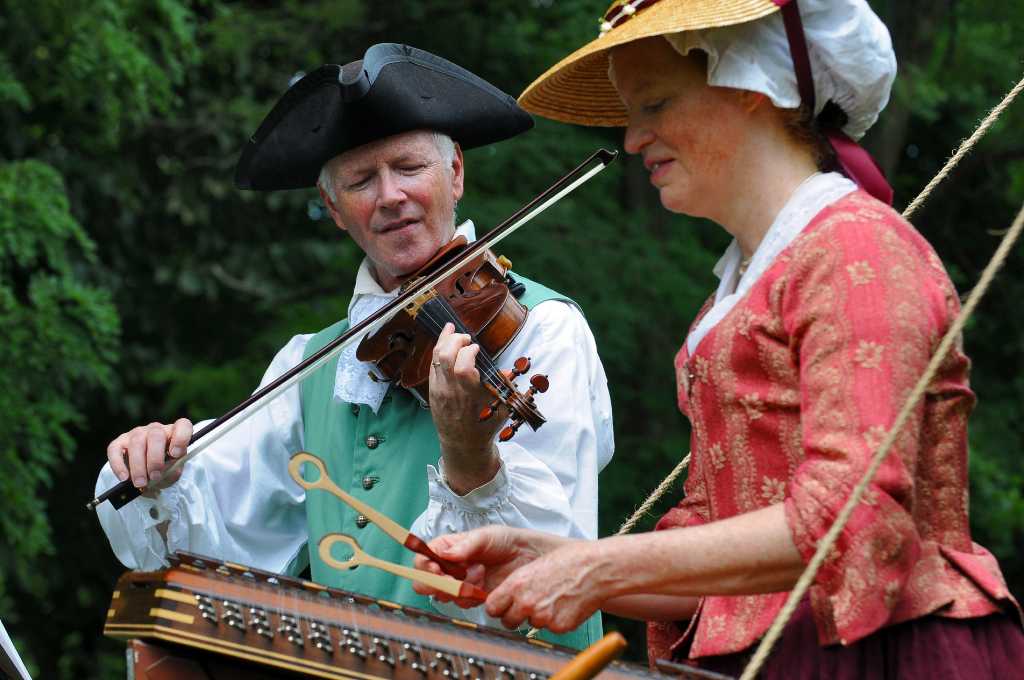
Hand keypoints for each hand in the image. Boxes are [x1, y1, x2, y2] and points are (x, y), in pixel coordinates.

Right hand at [106, 418, 191, 491]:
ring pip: (137, 442)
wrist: (148, 474)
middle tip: (154, 476)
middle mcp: (156, 429)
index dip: (181, 438)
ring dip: (138, 465)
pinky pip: (115, 449)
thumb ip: (171, 471)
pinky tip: (124, 478)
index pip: (183, 425)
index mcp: (175, 433)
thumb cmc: (165, 470)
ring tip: (140, 483)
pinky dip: (118, 465)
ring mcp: (137, 433)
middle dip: (155, 459)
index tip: (176, 454)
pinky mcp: (120, 442)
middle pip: (156, 436)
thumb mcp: (172, 472)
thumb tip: (162, 474)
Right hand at [413, 527, 570, 606]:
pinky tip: (482, 589)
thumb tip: (444, 554)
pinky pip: (461, 604)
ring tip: (476, 578)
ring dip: (456, 591)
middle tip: (453, 580)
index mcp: (449, 547)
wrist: (533, 558)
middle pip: (426, 581)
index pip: (423, 557)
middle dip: (436, 583)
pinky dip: (469, 599)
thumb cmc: (510, 541)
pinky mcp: (473, 598)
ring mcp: (461, 583)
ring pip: (443, 595)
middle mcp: (451, 566)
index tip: (436, 569)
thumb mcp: (488, 536)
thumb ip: (466, 545)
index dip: (424, 566)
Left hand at [429, 323, 504, 493]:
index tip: (477, 349)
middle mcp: (451, 392)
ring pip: (435, 359)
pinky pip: (432, 365)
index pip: (463, 367)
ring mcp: (439, 390)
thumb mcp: (501, 411)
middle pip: (445, 357)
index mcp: (469, 397)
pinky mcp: (432, 390)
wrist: (462, 445)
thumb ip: (504, 390)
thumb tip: (506, 372)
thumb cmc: (484, 427)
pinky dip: (438, 350)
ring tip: (452, 330)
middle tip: (467, 338)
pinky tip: (444, 340)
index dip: (469, 352)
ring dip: (444, 341)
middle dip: (456, 340)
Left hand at [484, 539, 608, 632]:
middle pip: (507, 621)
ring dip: (538, 617)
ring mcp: (543, 617)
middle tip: (529, 604)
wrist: (595, 569)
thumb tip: (504, 599)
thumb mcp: (533, 567)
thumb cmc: (567, 562)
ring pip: (530, 624)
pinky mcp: (559, 627)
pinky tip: (565, 605)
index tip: (504, 605)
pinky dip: (556, 620)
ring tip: (552, 598)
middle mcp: (526, 602)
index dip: (499, 607)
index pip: (492, 607)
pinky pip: (550, 629)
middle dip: (515, 616)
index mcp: (516, 585)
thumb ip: (516, 584)